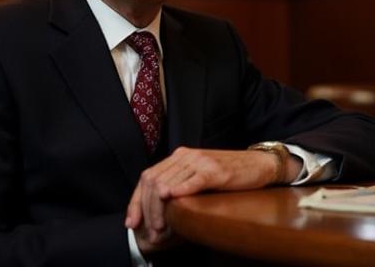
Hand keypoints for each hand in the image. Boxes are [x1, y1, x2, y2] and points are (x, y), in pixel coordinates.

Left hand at [125, 146, 301, 251]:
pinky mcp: (215, 170)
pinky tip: (173, 200)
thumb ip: (179, 185)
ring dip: (161, 209)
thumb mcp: (197, 176)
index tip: (131, 223)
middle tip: (152, 232)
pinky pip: (193, 179)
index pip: (147, 177)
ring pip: (168, 182)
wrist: (257, 163)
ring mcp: (199, 161)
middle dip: (148, 210)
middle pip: (153, 181)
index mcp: (177, 157)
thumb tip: (159, 210)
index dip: (136, 201)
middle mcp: (184, 156)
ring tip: (162, 229)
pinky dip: (180, 190)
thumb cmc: (228, 174)